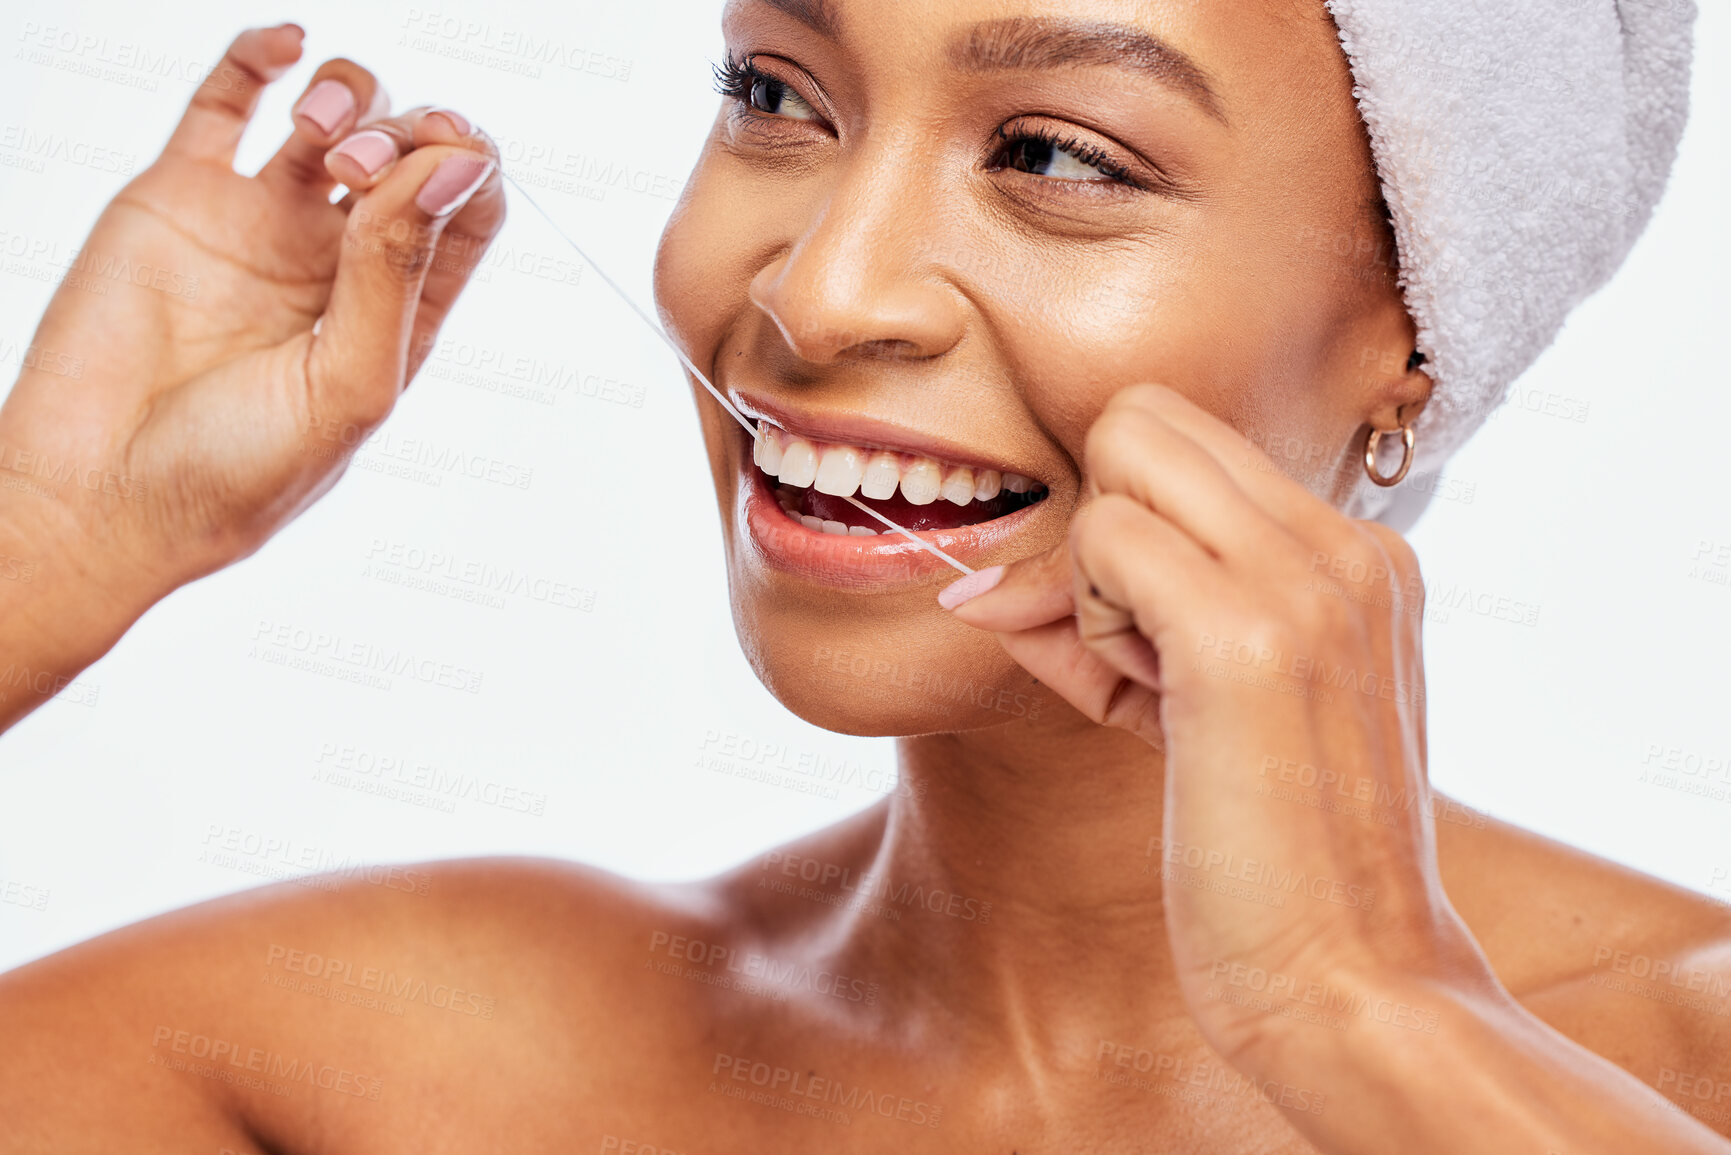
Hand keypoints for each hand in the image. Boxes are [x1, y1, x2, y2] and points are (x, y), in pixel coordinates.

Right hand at [0, 24, 503, 607]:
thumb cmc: (235, 475)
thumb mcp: (346, 387)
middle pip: (407, 153)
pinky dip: (262, 58)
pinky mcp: (181, 197)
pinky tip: (288, 46)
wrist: (100, 497)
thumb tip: (456, 167)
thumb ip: (397, 275)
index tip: (446, 162)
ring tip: (323, 136)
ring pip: (333, 117)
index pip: (466, 210)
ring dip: (351, 96)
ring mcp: (262, 223)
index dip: (469, 167)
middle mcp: (338, 262)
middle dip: (406, 131)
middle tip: (362, 168)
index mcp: (396, 313)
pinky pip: (230, 103)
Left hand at [941, 384, 1496, 1073]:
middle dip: (1102, 518)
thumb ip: (1118, 627)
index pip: (1190, 444)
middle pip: (1148, 417)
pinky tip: (1133, 700)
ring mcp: (1307, 582)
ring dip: (1093, 573)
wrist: (1352, 985)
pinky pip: (1100, 538)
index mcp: (1362, 556)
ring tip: (1148, 683)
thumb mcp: (1210, 714)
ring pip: (1122, 459)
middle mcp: (1349, 545)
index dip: (1128, 520)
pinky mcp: (1245, 637)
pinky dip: (1079, 613)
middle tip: (1128, 645)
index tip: (1132, 633)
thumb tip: (983, 589)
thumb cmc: (1277, 861)